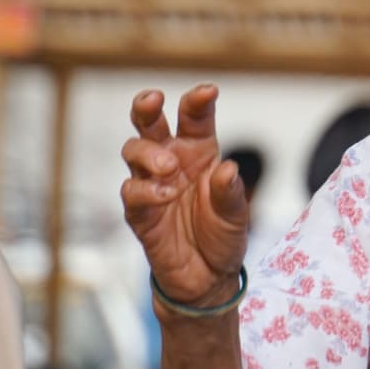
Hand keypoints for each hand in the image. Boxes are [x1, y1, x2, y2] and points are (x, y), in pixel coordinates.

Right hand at [120, 84, 248, 310]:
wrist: (208, 277)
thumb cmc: (222, 235)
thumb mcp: (237, 214)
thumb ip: (231, 192)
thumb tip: (227, 170)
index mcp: (199, 151)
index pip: (194, 117)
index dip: (197, 101)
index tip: (208, 91)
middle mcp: (172, 160)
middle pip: (150, 123)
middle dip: (146, 106)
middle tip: (153, 99)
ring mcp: (152, 183)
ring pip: (134, 151)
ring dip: (149, 152)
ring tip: (169, 167)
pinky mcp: (139, 211)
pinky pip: (132, 191)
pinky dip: (146, 189)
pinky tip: (166, 194)